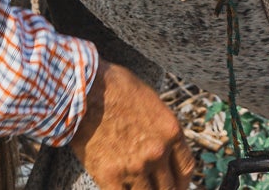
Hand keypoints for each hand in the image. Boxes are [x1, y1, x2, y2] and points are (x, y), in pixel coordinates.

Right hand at [67, 61, 197, 189]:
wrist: (83, 88)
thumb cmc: (115, 88)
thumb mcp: (151, 102)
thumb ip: (161, 129)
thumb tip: (163, 147)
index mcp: (171, 132)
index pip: (185, 169)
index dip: (181, 183)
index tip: (176, 186)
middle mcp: (157, 152)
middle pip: (169, 189)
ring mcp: (134, 166)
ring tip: (135, 188)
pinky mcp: (109, 176)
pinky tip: (118, 189)